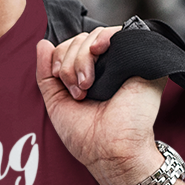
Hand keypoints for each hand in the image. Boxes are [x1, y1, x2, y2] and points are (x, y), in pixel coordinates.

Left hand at [36, 29, 166, 184]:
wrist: (110, 151)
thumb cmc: (85, 135)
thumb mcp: (56, 102)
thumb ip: (46, 74)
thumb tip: (42, 43)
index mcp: (90, 75)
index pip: (70, 48)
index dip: (59, 58)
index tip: (60, 80)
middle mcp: (108, 67)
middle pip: (79, 40)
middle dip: (68, 62)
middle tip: (76, 90)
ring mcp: (125, 62)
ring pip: (94, 36)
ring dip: (81, 59)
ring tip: (86, 86)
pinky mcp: (142, 59)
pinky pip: (120, 32)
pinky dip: (102, 37)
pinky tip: (97, 49)